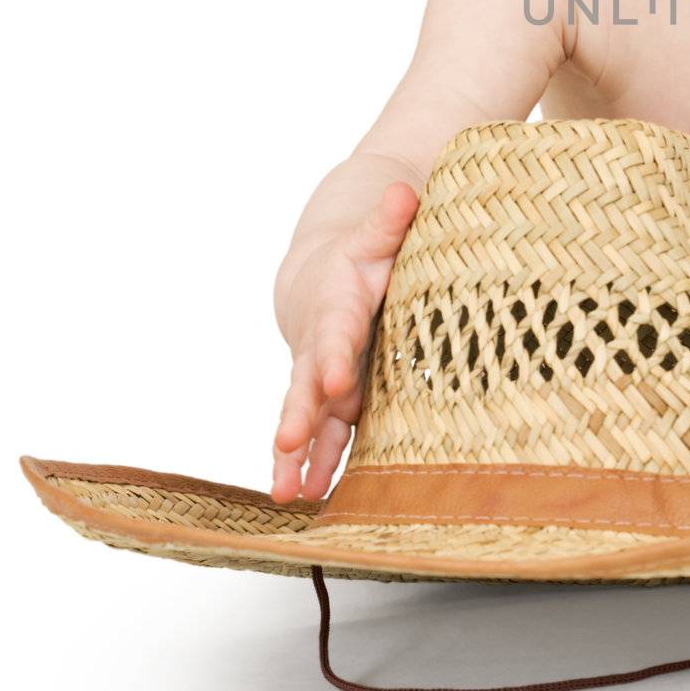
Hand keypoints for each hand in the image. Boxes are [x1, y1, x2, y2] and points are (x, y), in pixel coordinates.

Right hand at [271, 182, 419, 502]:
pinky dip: (312, 467)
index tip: (335, 381)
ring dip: (296, 458)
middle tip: (289, 445)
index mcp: (337, 311)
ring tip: (286, 494)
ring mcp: (321, 382)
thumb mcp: (375, 235)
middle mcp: (322, 352)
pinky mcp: (331, 404)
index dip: (333, 357)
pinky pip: (321, 438)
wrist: (316, 281)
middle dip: (299, 416)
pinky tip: (306, 500)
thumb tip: (403, 190)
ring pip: (306, 421)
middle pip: (307, 386)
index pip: (336, 335)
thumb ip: (389, 219)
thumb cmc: (357, 259)